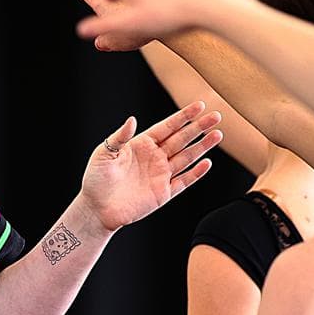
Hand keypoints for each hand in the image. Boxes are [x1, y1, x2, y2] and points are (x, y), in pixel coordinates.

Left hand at [83, 101, 221, 231]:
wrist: (96, 209)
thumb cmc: (96, 179)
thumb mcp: (104, 153)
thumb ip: (120, 136)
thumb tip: (132, 119)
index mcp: (141, 144)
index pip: (167, 127)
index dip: (183, 117)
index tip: (199, 105)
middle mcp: (154, 157)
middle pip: (181, 139)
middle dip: (199, 128)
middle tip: (216, 116)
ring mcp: (160, 175)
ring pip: (187, 158)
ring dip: (202, 147)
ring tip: (217, 135)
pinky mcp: (163, 193)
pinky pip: (184, 181)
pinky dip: (196, 173)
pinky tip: (207, 163)